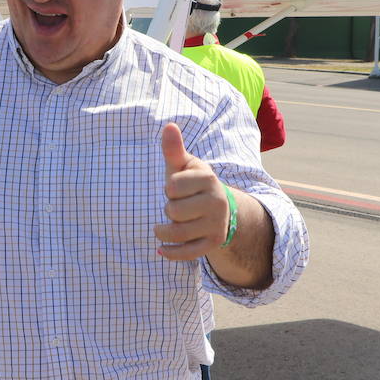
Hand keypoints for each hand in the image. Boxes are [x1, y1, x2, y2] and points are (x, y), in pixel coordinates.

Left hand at [153, 123, 229, 261]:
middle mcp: (217, 201)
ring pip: (178, 233)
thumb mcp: (183, 165)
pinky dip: (172, 253)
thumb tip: (168, 126)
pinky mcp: (214, 242)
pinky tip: (161, 249)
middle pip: (173, 211)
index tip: (177, 187)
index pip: (171, 186)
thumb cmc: (192, 183)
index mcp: (208, 178)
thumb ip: (174, 149)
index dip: (169, 188)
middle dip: (168, 209)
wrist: (218, 206)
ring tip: (162, 227)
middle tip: (177, 206)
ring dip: (163, 231)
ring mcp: (217, 224)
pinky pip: (189, 253)